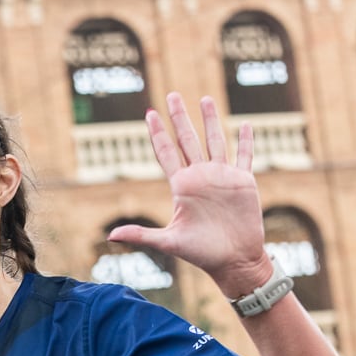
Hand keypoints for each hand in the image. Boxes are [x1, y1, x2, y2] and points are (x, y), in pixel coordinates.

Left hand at [105, 94, 272, 298]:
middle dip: (180, 117)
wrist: (234, 260)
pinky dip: (245, 140)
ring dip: (210, 120)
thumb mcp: (169, 242)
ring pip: (215, 140)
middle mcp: (200, 177)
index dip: (158, 133)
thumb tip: (110, 237)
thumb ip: (141, 234)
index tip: (150, 113)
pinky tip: (244, 124)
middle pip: (187, 139)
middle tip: (171, 95)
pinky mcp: (243, 181)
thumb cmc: (201, 253)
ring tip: (204, 98)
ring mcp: (222, 177)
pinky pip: (244, 156)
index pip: (166, 152)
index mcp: (181, 186)